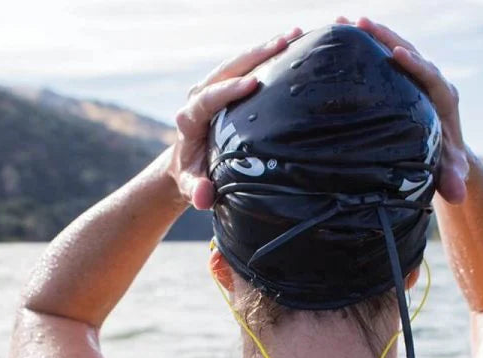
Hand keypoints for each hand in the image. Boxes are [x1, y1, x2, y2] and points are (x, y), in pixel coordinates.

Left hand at [169, 27, 302, 209]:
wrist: (187, 160)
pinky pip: (247, 65)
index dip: (229, 89)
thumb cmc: (192, 174)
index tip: (252, 82)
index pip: (208, 98)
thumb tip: (203, 196)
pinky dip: (268, 54)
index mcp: (189, 118)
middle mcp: (200, 96)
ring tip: (295, 35)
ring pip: (239, 62)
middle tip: (284, 43)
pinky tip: (293, 43)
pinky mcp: (227, 85)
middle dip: (255, 56)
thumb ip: (196, 190)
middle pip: (227, 69)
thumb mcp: (191, 185)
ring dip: (266, 48)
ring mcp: (214, 87)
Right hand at [341, 16, 471, 203]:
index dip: (415, 64)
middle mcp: (431, 80)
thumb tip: (458, 194)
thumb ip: (452, 178)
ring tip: (347, 22)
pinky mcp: (402, 74)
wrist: (442, 148)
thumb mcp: (447, 169)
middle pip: (411, 51)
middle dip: (387, 37)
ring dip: (374, 33)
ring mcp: (415, 74)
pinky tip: (342, 34)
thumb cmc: (444, 160)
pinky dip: (367, 43)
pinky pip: (385, 53)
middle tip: (362, 24)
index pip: (431, 76)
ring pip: (396, 46)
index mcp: (444, 98)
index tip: (397, 53)